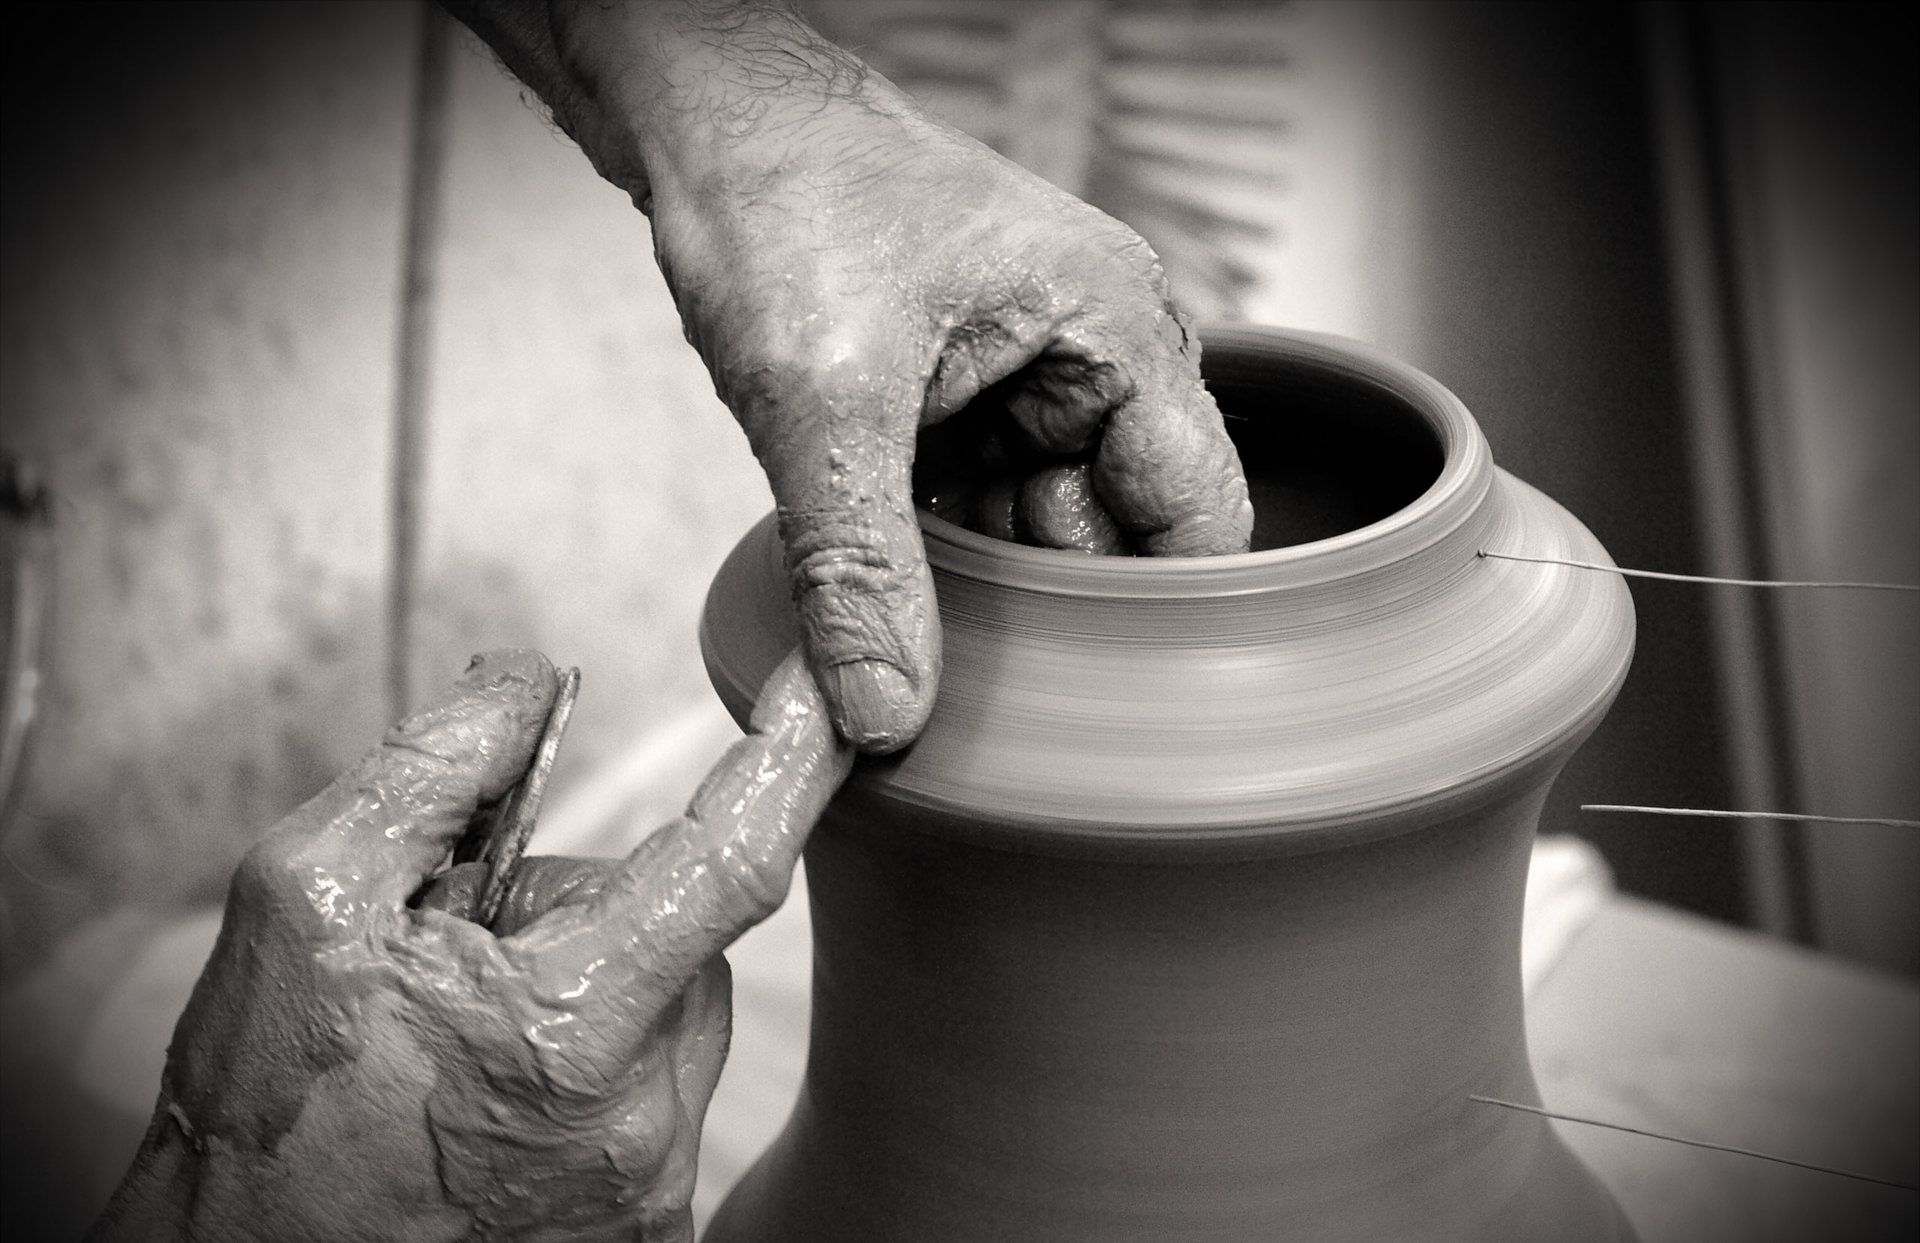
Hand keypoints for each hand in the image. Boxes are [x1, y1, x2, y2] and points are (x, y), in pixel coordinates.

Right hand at [93, 649, 851, 1242]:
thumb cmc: (266, 1112)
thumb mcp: (307, 901)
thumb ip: (428, 773)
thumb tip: (526, 687)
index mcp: (571, 1031)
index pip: (733, 861)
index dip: (796, 763)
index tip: (835, 696)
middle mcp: (641, 1124)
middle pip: (688, 940)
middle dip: (600, 913)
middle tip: (471, 957)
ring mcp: (649, 1188)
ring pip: (676, 1017)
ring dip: (600, 992)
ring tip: (473, 1042)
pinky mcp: (647, 1228)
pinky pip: (660, 1098)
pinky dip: (600, 1070)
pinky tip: (499, 1101)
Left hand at [445, 0, 1255, 751]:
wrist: (704, 126)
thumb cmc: (786, 194)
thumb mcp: (823, 397)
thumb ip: (859, 565)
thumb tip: (885, 710)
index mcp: (1116, 331)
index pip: (1198, 513)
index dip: (1156, 619)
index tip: (1100, 711)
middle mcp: (1092, 359)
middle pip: (1115, 540)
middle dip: (1046, 619)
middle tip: (973, 696)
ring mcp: (1027, 383)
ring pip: (1036, 539)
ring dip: (981, 597)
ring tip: (913, 645)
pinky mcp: (964, 404)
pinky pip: (976, 514)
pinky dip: (935, 562)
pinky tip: (888, 598)